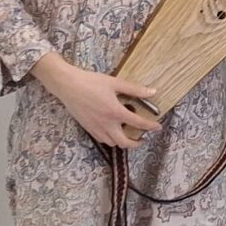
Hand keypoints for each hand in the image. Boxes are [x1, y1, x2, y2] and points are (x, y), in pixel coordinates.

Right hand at [33, 53, 160, 149]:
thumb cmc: (91, 82)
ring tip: (127, 134)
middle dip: (136, 144)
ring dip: (122, 141)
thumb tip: (152, 92)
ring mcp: (95, 128)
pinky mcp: (87, 128)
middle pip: (124, 142)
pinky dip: (109, 138)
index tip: (158, 127)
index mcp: (115, 112)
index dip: (150, 127)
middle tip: (142, 139)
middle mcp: (106, 124)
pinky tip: (112, 131)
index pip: (138, 123)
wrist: (67, 85)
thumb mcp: (115, 83)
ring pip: (112, 142)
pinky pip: (101, 139)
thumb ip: (135, 90)